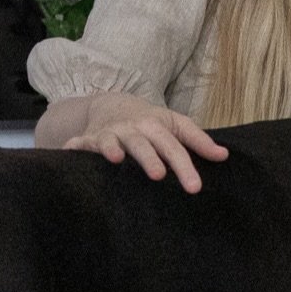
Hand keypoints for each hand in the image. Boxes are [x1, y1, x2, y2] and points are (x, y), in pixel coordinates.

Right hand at [62, 94, 227, 189]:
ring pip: (113, 142)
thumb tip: (223, 156)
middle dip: (150, 158)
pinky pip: (80, 143)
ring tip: (116, 159)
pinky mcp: (89, 139)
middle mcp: (133, 129)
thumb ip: (198, 141)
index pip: (174, 147)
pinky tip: (67, 152)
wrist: (112, 103)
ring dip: (113, 148)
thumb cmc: (150, 122)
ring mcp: (110, 133)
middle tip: (158, 176)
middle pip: (144, 144)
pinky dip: (73, 147)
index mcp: (156, 126)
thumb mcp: (175, 125)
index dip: (185, 166)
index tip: (195, 187)